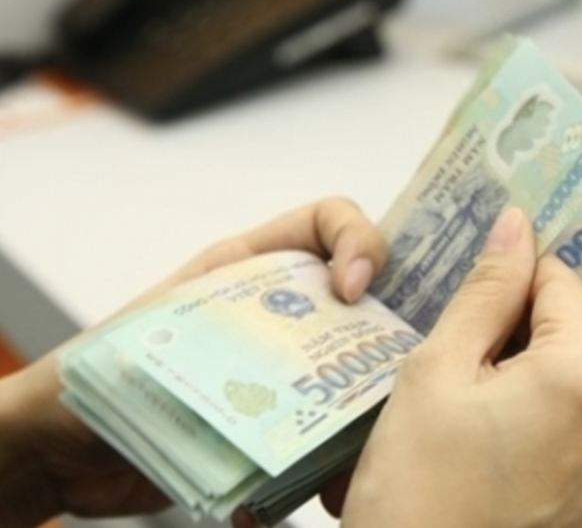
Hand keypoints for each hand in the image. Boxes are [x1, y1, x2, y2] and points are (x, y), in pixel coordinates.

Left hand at [0, 198, 385, 527]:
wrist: (60, 452)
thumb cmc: (93, 374)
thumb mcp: (157, 327)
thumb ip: (219, 325)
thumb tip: (291, 356)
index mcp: (251, 267)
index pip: (330, 223)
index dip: (360, 242)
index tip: (354, 290)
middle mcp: (279, 312)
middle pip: (365, 298)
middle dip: (391, 326)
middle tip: (395, 370)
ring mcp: (285, 368)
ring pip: (359, 370)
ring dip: (371, 402)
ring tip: (366, 442)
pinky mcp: (282, 423)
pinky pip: (332, 432)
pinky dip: (339, 459)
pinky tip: (331, 486)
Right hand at [340, 208, 581, 527]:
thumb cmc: (417, 487)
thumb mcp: (437, 369)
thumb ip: (487, 290)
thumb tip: (517, 225)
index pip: (562, 282)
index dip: (514, 277)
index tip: (477, 291)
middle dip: (536, 330)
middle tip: (471, 360)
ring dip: (552, 375)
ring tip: (485, 406)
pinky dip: (562, 422)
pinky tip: (504, 447)